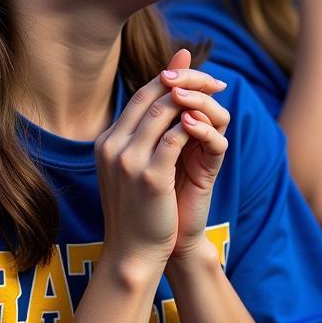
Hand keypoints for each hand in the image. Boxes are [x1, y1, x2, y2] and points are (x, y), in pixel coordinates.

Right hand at [94, 49, 226, 277]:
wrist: (132, 254)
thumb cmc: (137, 210)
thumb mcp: (132, 168)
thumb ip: (143, 137)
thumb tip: (165, 107)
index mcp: (106, 142)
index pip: (139, 97)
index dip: (168, 78)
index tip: (192, 67)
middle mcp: (112, 146)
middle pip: (150, 96)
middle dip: (185, 81)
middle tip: (214, 79)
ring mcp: (128, 160)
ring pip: (163, 111)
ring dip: (192, 100)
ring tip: (215, 98)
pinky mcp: (150, 176)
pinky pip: (175, 138)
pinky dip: (193, 126)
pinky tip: (207, 125)